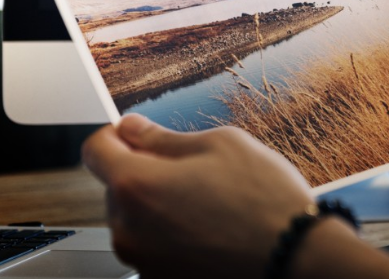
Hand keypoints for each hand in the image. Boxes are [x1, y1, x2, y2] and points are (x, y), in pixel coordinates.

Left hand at [82, 114, 324, 277]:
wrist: (293, 257)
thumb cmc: (264, 199)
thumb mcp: (221, 145)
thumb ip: (164, 137)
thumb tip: (132, 128)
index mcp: (136, 184)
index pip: (95, 149)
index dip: (116, 134)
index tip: (138, 135)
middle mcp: (128, 228)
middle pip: (117, 187)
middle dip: (145, 173)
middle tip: (195, 171)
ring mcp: (143, 261)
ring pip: (136, 220)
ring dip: (160, 207)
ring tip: (210, 204)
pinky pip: (154, 249)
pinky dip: (173, 237)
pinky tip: (212, 231)